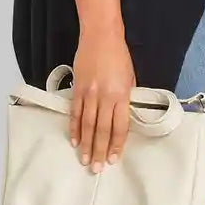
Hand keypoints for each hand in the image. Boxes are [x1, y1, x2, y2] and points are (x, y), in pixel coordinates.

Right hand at [69, 27, 135, 172]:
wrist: (101, 36)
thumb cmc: (119, 56)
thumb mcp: (130, 77)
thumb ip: (126, 99)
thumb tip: (122, 118)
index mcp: (122, 95)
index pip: (120, 127)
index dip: (117, 145)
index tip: (114, 159)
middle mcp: (105, 97)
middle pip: (102, 130)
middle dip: (99, 151)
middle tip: (96, 168)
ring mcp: (90, 93)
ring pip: (87, 125)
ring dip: (86, 144)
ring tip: (85, 160)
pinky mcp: (78, 88)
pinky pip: (75, 112)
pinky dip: (74, 128)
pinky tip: (74, 141)